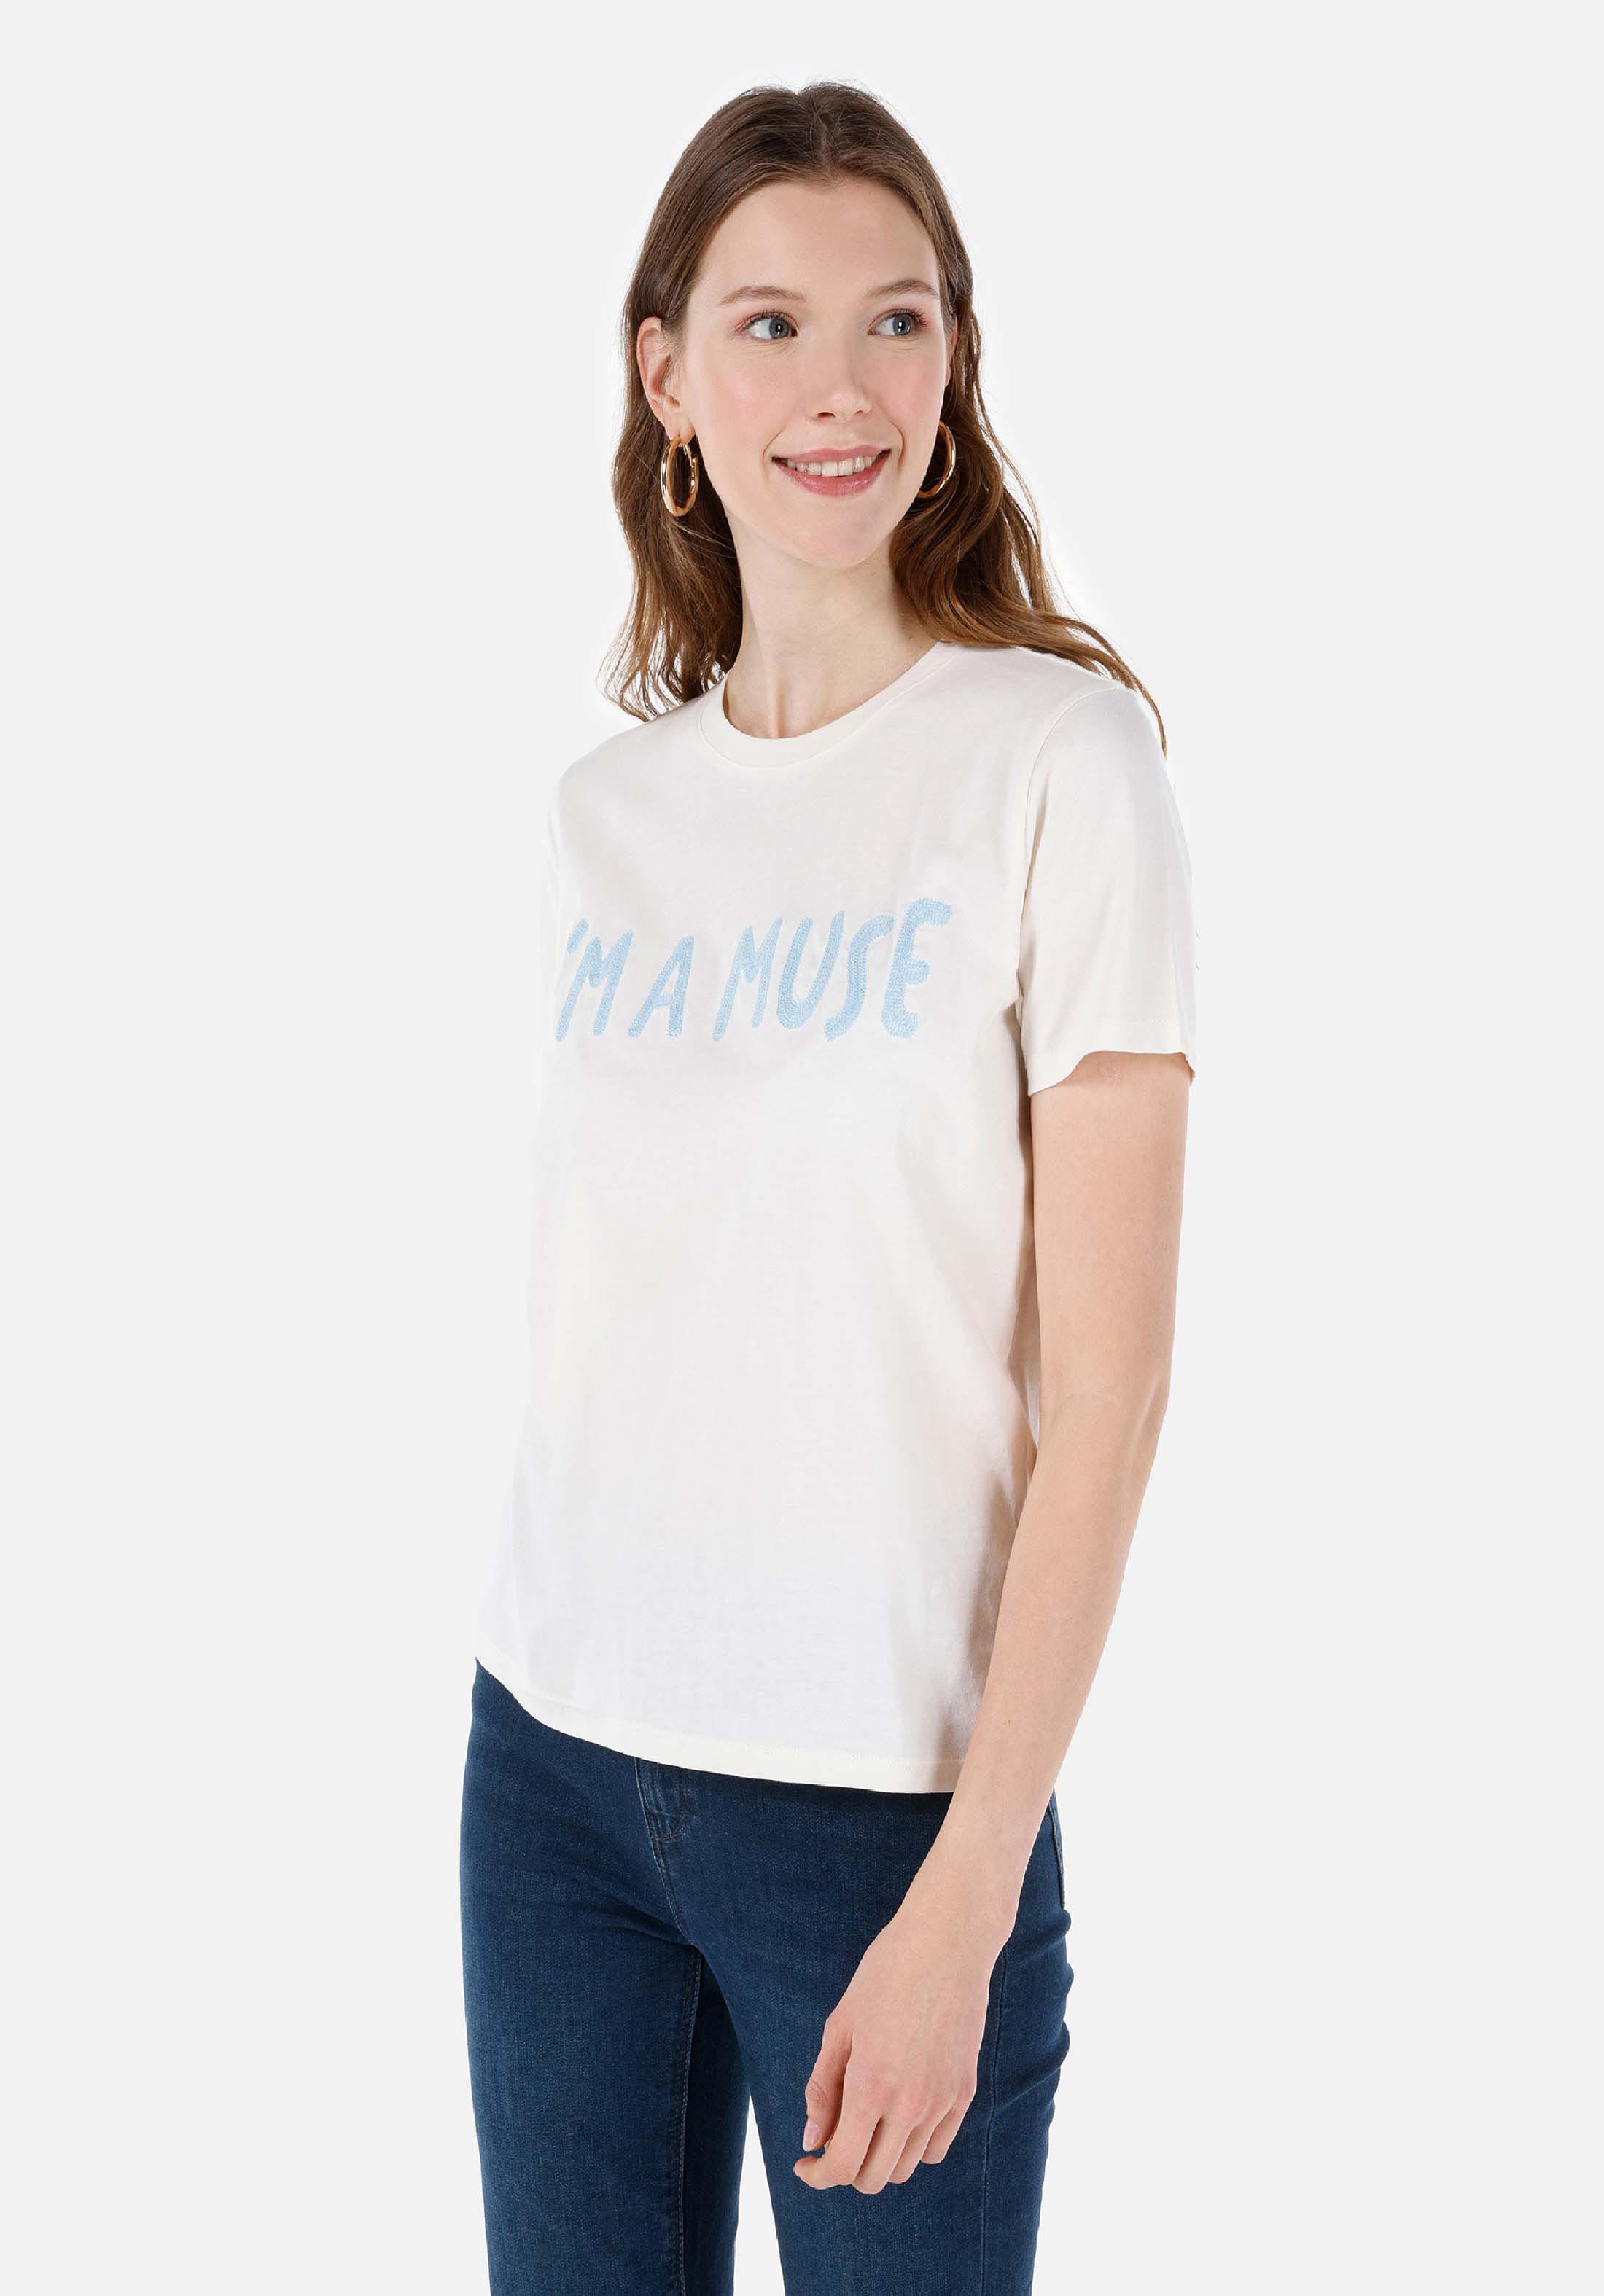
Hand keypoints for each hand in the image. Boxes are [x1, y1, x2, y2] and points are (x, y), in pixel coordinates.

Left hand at [792, 1862, 1012, 2194]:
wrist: (947, 1940)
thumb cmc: (885, 1974)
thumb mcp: (839, 2026)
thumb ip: (822, 2088)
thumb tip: (812, 2139)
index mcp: (871, 2087)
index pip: (843, 2167)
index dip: (817, 2175)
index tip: (803, 2162)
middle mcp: (911, 2104)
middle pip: (874, 2177)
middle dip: (845, 2168)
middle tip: (831, 2137)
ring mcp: (943, 2100)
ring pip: (907, 2167)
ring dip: (879, 2158)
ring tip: (864, 2121)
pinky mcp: (966, 2091)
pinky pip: (937, 2146)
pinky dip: (913, 2146)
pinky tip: (898, 2115)